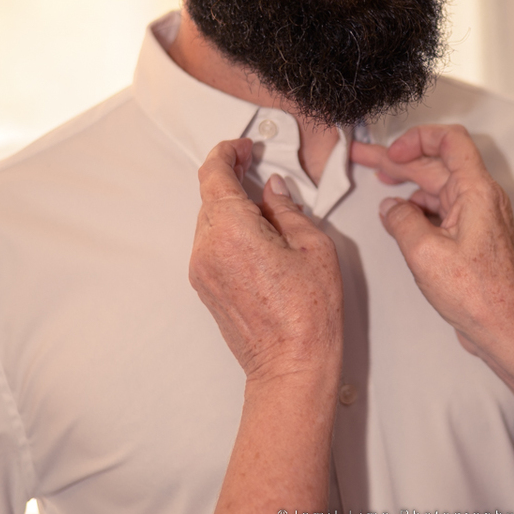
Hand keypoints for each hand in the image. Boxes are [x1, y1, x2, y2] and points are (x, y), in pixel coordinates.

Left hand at [191, 139, 342, 383]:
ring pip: (209, 221)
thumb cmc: (308, 315)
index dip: (227, 152)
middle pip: (210, 197)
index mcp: (232, 231)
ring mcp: (201, 270)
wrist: (291, 365)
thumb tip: (274, 191)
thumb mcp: (313, 246)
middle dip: (232, 179)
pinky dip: (229, 232)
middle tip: (257, 170)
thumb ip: (288, 209)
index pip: (214, 173)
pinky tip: (258, 238)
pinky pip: (211, 245)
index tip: (243, 148)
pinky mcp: (204, 287)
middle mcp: (207, 248)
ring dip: (232, 207)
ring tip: (266, 211)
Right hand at [351, 125, 513, 354]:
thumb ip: (402, 221)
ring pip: (438, 186)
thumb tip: (391, 208)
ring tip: (378, 179)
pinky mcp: (473, 233)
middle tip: (364, 157)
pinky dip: (418, 205)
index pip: (451, 140)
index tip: (392, 151)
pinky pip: (443, 207)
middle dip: (399, 159)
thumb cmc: (476, 294)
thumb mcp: (424, 253)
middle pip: (437, 164)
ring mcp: (478, 216)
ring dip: (408, 182)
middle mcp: (481, 198)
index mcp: (476, 192)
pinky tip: (397, 213)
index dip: (418, 138)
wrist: (502, 326)